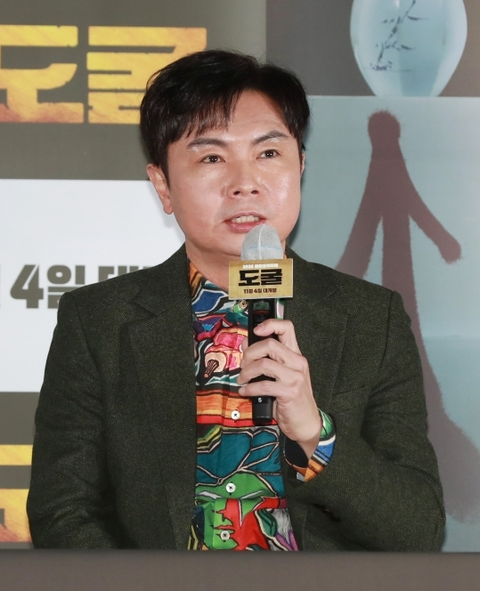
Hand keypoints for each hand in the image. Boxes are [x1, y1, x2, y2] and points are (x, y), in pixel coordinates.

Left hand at [238, 318, 320, 457]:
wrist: (306, 422)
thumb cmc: (292, 399)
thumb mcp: (281, 376)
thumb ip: (266, 359)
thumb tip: (246, 345)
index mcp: (296, 355)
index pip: (287, 328)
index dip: (270, 324)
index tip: (255, 330)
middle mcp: (298, 363)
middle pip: (270, 344)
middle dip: (250, 352)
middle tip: (243, 364)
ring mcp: (295, 377)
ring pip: (264, 364)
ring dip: (247, 371)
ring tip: (242, 379)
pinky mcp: (289, 392)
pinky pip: (263, 385)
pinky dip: (249, 388)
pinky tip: (245, 391)